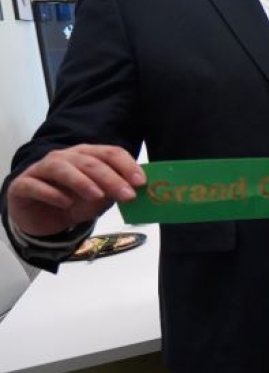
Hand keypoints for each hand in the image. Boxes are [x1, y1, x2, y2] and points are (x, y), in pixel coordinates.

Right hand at [6, 145, 143, 236]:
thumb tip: (138, 192)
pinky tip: (65, 203)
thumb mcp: (100, 200)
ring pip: (62, 168)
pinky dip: (52, 194)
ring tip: (98, 196)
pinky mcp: (23, 185)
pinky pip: (36, 185)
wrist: (43, 219)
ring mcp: (41, 169)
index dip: (127, 166)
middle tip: (128, 195)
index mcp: (87, 155)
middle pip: (89, 161)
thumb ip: (115, 193)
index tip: (141, 182)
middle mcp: (65, 157)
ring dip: (82, 181)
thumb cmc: (74, 203)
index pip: (110, 152)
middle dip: (111, 178)